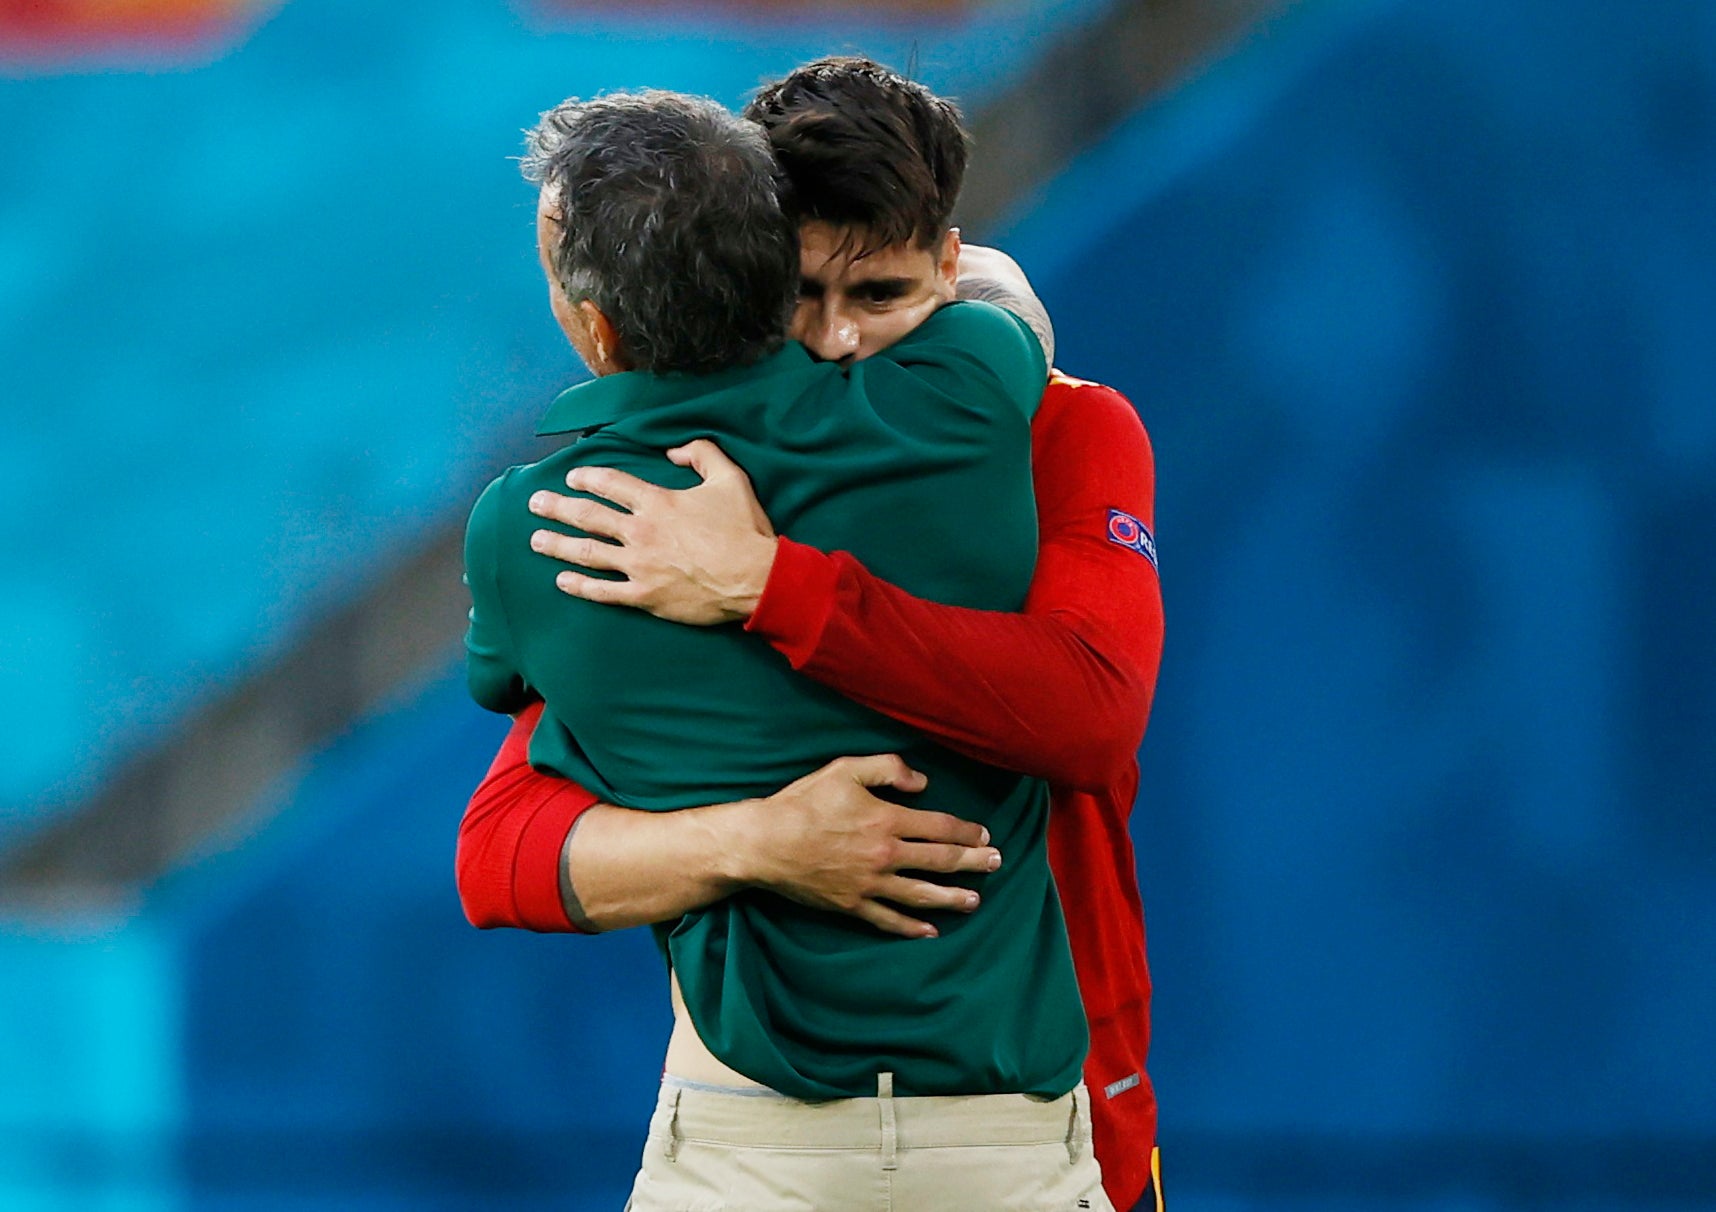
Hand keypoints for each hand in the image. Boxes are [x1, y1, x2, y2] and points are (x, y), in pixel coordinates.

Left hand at [528, 439, 777, 624]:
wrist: (756, 579)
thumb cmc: (745, 531)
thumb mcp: (731, 478)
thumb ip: (702, 453)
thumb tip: (673, 450)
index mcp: (658, 502)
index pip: (611, 484)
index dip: (588, 478)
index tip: (571, 477)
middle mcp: (641, 532)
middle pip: (589, 516)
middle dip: (558, 508)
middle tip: (535, 503)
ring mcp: (639, 566)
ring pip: (588, 553)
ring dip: (558, 545)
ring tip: (536, 539)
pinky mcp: (645, 596)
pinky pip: (604, 592)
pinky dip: (580, 586)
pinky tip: (563, 581)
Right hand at [739, 755, 1001, 938]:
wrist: (765, 842)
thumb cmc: (803, 802)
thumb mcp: (845, 769)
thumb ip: (888, 769)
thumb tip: (923, 783)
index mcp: (886, 820)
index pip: (939, 827)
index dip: (966, 831)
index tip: (984, 835)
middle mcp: (885, 855)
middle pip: (940, 861)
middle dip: (972, 863)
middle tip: (996, 864)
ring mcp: (870, 884)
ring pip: (921, 895)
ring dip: (952, 898)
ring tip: (974, 901)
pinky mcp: (852, 905)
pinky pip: (888, 920)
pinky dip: (911, 928)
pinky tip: (930, 932)